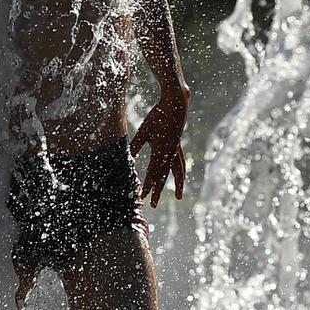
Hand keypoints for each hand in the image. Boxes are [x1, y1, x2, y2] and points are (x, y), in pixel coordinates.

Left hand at [129, 88, 188, 206]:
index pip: (152, 173)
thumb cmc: (158, 116)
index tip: (142, 197)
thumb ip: (136, 146)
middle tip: (154, 205)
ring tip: (179, 197)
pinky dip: (181, 172)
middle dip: (158, 190)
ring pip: (176, 172)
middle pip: (163, 176)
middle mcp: (170, 154)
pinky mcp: (178, 145)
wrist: (176, 105)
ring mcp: (176, 150)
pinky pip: (180, 163)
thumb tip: (128, 159)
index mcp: (160, 151)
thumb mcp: (144, 131)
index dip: (147, 186)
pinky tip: (182, 177)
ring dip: (177, 185)